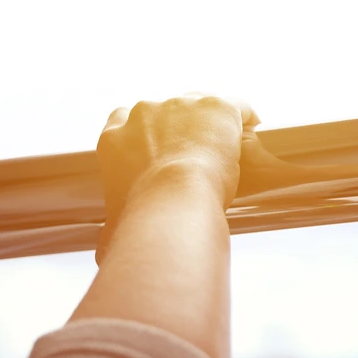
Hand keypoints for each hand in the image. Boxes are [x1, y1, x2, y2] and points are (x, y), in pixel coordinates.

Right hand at [96, 93, 258, 249]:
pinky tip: (253, 128)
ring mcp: (180, 106)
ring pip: (200, 105)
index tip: (156, 150)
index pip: (122, 121)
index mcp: (114, 139)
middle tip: (195, 157)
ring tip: (228, 147)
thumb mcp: (117, 225)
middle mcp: (143, 114)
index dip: (143, 135)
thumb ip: (112, 229)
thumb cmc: (142, 221)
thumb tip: (104, 252)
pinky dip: (244, 118)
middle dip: (179, 130)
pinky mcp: (216, 108)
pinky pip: (235, 107)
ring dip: (210, 124)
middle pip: (164, 111)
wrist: (173, 201)